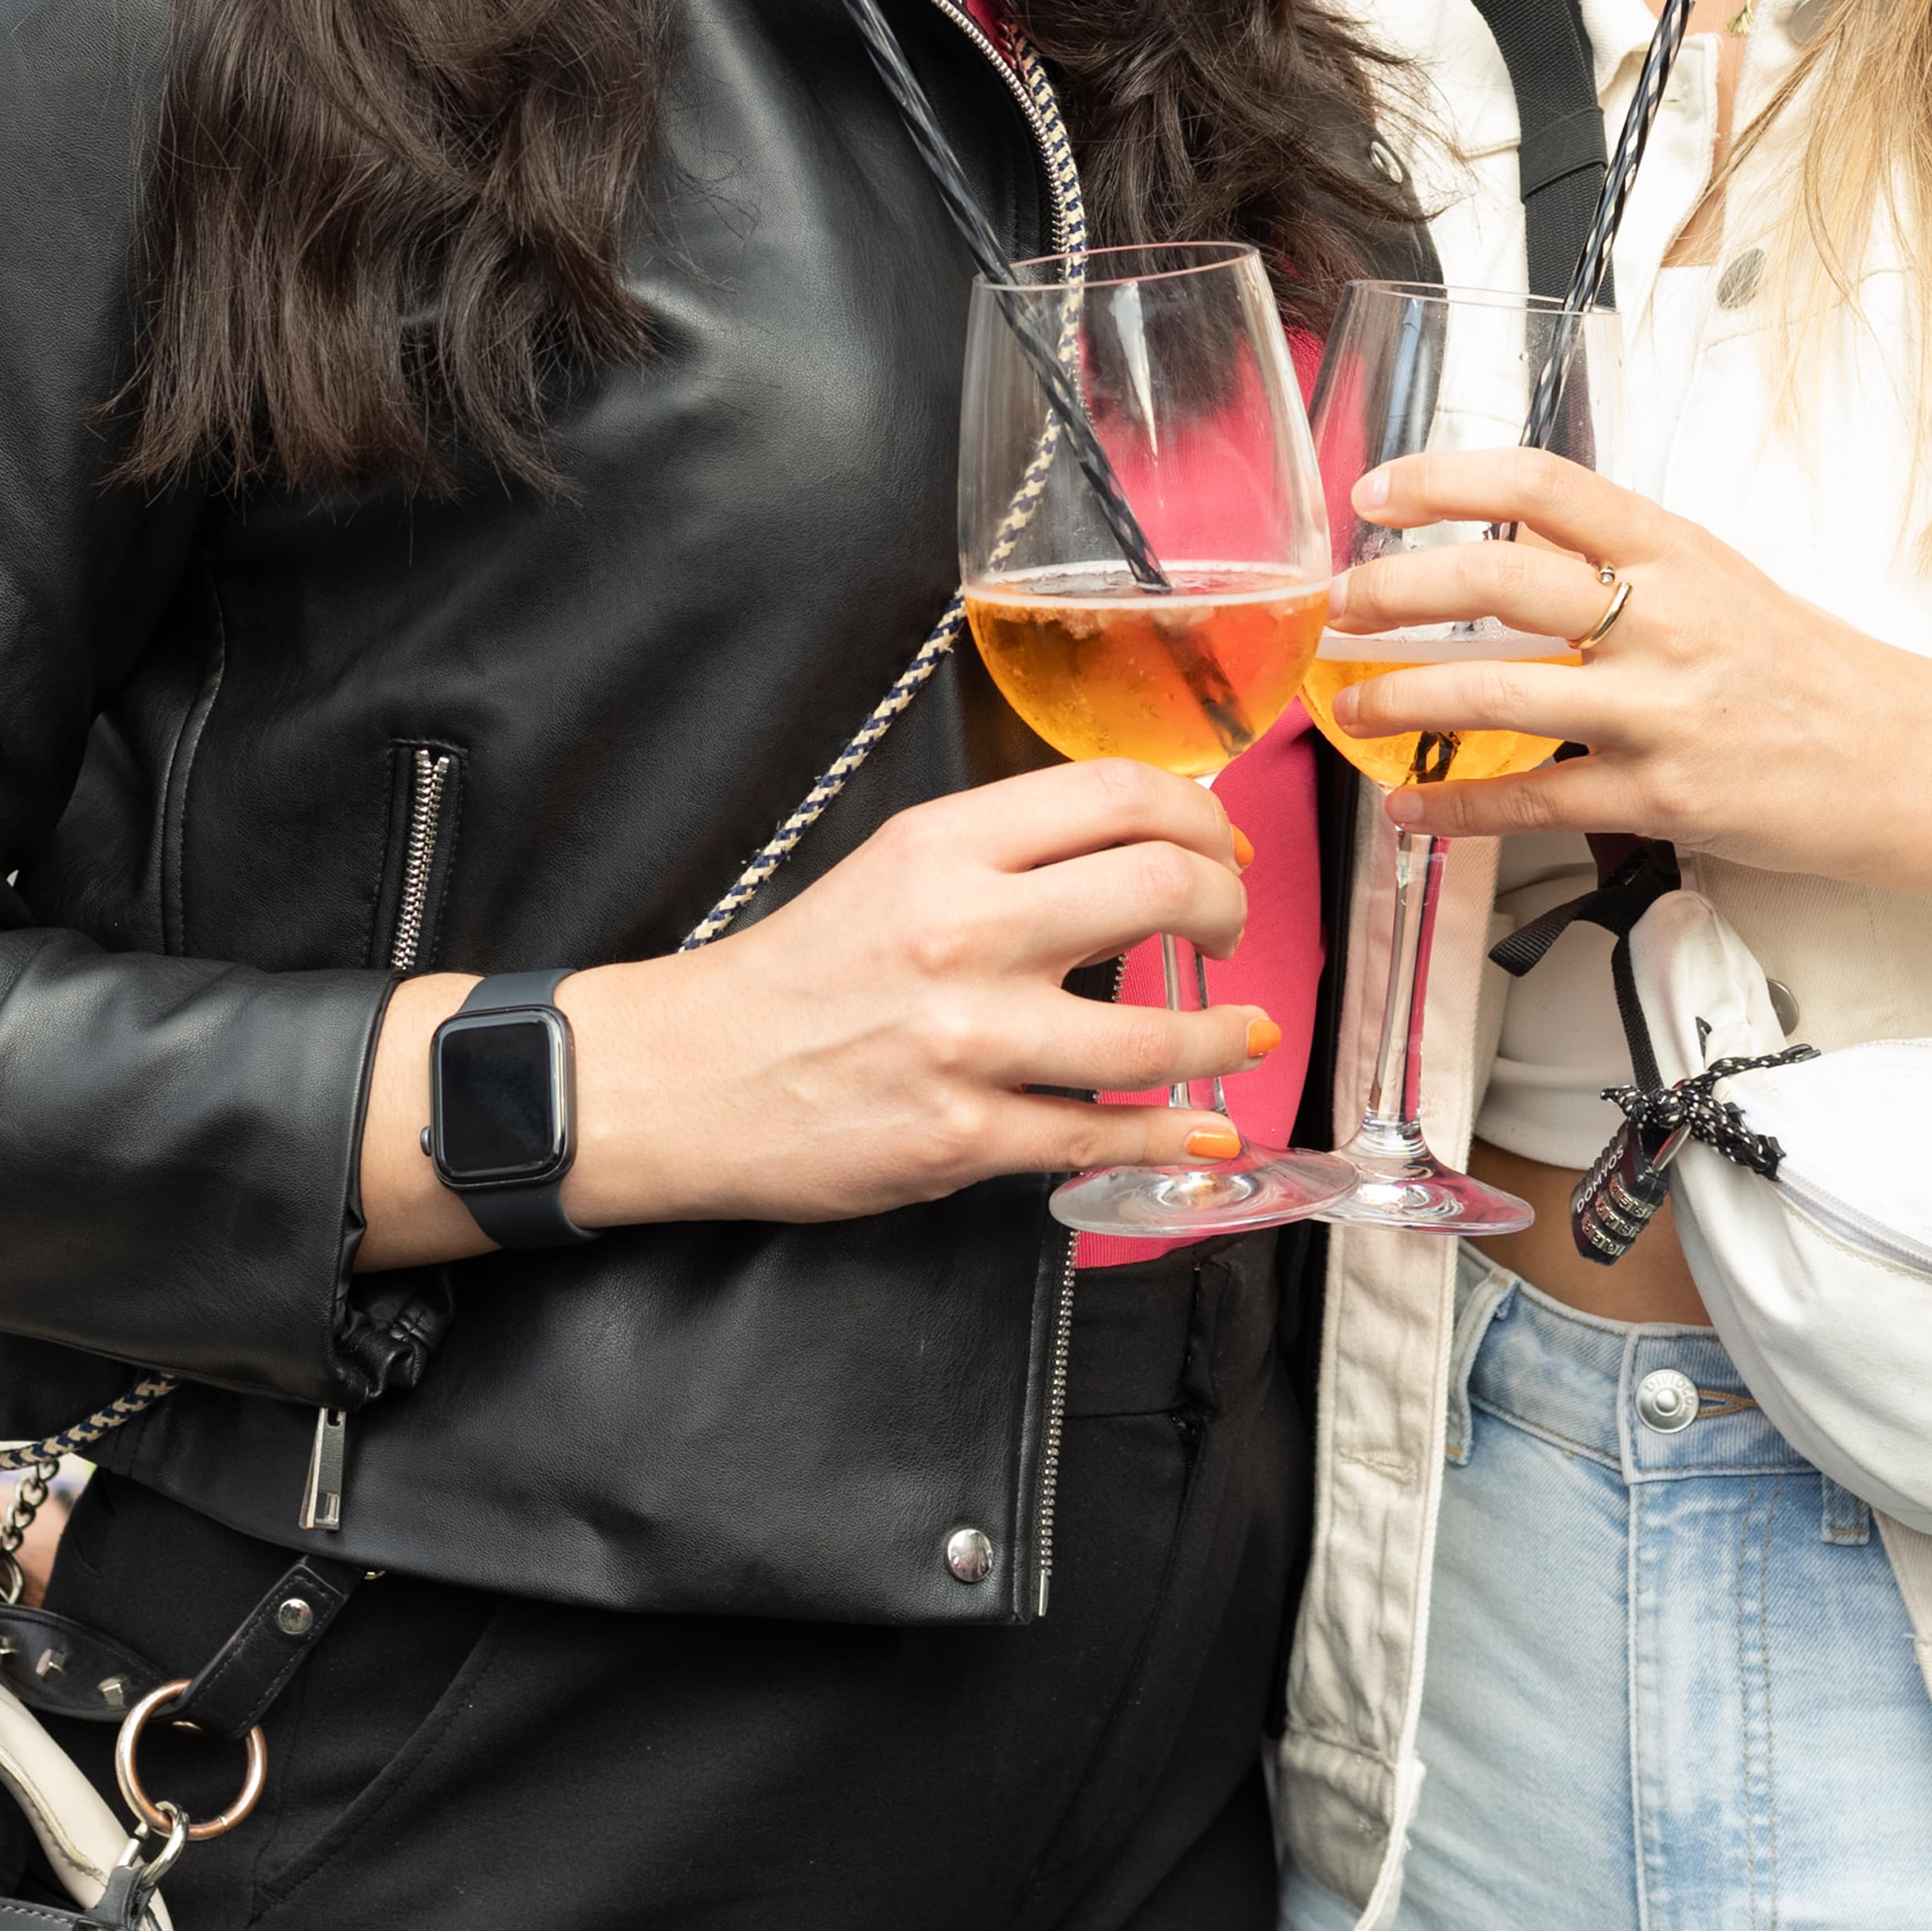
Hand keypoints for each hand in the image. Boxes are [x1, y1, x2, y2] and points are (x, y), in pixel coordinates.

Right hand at [357, 765, 1268, 1259]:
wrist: (687, 1075)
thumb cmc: (800, 971)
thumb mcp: (897, 871)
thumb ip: (1011, 856)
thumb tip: (1147, 851)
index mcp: (945, 845)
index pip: (1119, 794)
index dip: (1199, 817)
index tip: (1220, 846)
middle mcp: (963, 931)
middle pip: (1160, 889)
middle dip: (1228, 908)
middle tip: (1230, 930)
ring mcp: (965, 1040)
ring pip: (1152, 1032)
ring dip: (1224, 1035)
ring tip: (1244, 1033)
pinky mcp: (958, 1135)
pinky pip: (1099, 1135)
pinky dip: (1171, 1134)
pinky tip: (1206, 1128)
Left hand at [1329, 446, 1931, 881]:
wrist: (1904, 759)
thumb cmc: (1806, 671)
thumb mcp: (1718, 581)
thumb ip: (1621, 565)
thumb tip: (1508, 548)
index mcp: (1674, 549)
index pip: (1542, 483)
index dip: (1445, 479)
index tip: (1378, 494)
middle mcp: (1663, 617)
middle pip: (1501, 578)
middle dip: (1398, 588)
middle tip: (1341, 602)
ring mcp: (1662, 708)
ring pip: (1500, 691)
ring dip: (1403, 698)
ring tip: (1350, 705)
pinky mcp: (1665, 794)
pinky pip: (1535, 801)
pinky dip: (1457, 807)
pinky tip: (1411, 807)